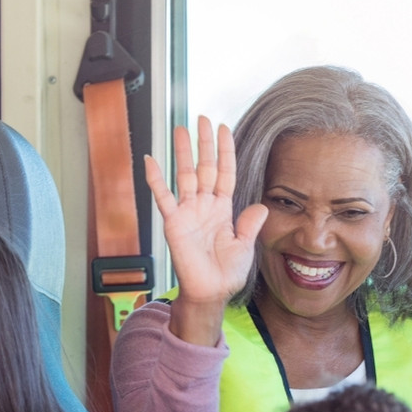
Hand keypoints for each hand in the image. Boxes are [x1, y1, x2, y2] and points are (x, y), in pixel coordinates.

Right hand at [145, 116, 268, 307]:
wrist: (210, 292)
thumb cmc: (226, 273)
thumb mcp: (245, 246)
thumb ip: (250, 224)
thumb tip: (261, 206)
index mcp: (223, 209)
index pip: (225, 173)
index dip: (225, 152)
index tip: (224, 129)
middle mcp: (204, 206)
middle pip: (205, 167)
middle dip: (205, 143)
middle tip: (203, 119)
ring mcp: (188, 212)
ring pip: (185, 175)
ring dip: (183, 152)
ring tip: (181, 128)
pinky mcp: (174, 222)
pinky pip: (163, 197)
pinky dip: (156, 179)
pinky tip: (151, 160)